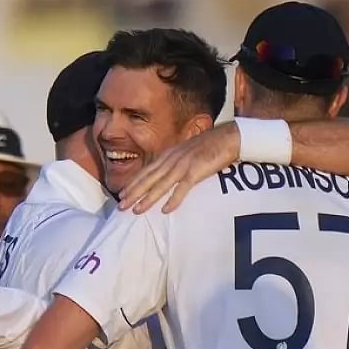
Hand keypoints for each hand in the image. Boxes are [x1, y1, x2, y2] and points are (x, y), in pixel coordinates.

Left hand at [118, 122, 239, 213]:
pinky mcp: (196, 171)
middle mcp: (172, 159)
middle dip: (133, 193)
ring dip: (147, 198)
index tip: (121, 194)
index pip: (146, 171)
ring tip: (136, 210)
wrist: (228, 137)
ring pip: (161, 184)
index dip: (133, 183)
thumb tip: (165, 174)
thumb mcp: (186, 152)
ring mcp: (183, 165)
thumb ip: (174, 161)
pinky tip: (166, 210)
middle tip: (121, 206)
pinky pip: (182, 188)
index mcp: (168, 154)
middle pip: (148, 179)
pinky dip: (173, 199)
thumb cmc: (209, 146)